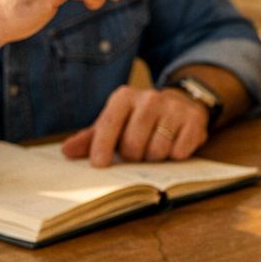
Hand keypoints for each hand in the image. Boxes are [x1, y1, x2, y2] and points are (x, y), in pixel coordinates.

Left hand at [60, 85, 209, 165]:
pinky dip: (175, 156)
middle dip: (133, 156)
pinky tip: (173, 146)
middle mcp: (149, 98)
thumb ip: (91, 138)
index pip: (109, 124)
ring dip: (154, 158)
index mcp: (124, 97)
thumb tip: (67, 152)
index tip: (99, 164)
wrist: (179, 105)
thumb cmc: (139, 120)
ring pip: (157, 151)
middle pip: (133, 144)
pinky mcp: (194, 120)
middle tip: (137, 151)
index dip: (102, 147)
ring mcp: (173, 108)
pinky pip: (179, 152)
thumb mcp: (115, 124)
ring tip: (155, 147)